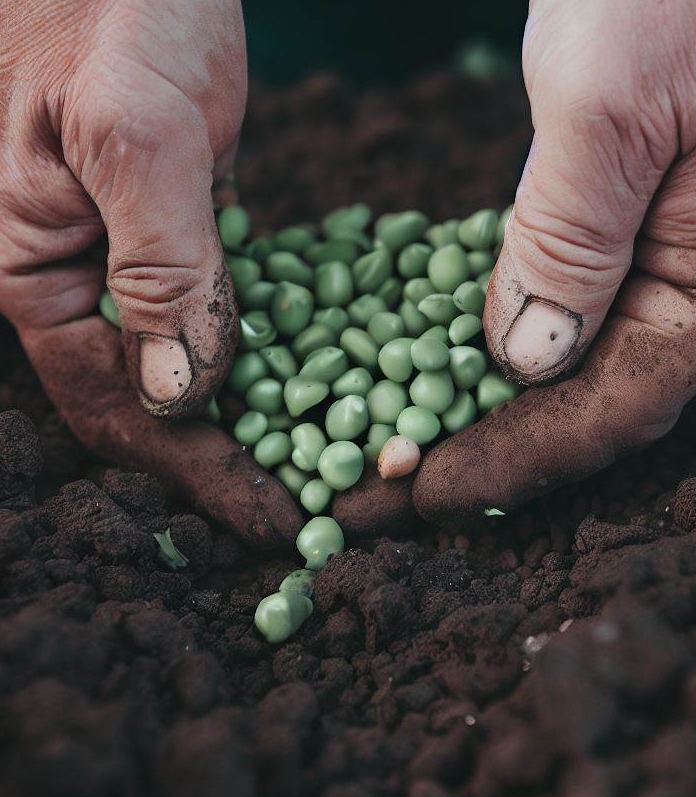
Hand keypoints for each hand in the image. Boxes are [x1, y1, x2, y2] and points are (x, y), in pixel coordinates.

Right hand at [0, 0, 300, 544]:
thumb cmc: (110, 2)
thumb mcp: (132, 132)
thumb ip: (158, 264)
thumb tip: (182, 397)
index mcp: (38, 273)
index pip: (113, 410)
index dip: (193, 470)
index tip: (270, 514)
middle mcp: (86, 280)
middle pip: (158, 402)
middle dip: (232, 458)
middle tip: (311, 507)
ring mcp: (141, 257)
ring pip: (197, 362)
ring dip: (260, 413)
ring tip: (327, 461)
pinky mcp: (192, 228)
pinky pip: (229, 308)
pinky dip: (273, 348)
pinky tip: (324, 379)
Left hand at [336, 0, 695, 531]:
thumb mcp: (611, 112)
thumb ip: (569, 245)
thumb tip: (526, 364)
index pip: (608, 413)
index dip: (512, 462)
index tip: (422, 496)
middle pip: (587, 409)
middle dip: (487, 453)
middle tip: (388, 492)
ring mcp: (669, 260)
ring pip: (572, 371)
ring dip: (487, 414)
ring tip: (402, 453)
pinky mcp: (631, 226)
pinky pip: (564, 312)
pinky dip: (499, 350)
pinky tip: (440, 374)